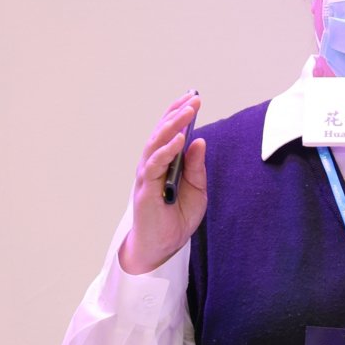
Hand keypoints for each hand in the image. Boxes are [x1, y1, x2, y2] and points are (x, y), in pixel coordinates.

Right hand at [119, 91, 206, 274]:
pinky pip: (155, 165)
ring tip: (187, 112)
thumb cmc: (176, 219)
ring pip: (157, 144)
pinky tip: (180, 139)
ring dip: (172, 126)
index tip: (193, 97)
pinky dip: (167, 150)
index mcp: (164, 164)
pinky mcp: (145, 190)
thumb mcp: (196, 190)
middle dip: (177, 114)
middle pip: (162, 133)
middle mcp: (152, 166)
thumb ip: (196, 167)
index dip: (178, 114)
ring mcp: (147, 176)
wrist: (163, 248)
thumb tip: (199, 141)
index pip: (169, 133)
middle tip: (193, 99)